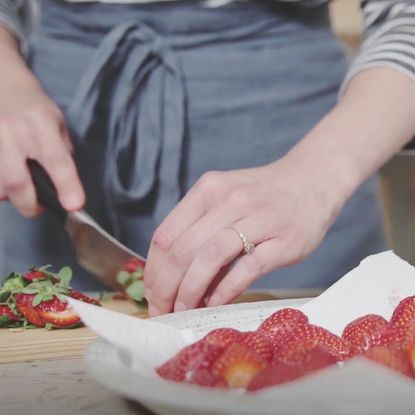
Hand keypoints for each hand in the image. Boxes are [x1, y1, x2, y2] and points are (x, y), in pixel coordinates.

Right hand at [0, 73, 84, 215]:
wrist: (0, 81)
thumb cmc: (33, 105)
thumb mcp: (57, 123)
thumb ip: (62, 152)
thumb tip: (66, 184)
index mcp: (41, 125)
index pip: (57, 161)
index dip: (66, 186)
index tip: (74, 205)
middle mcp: (12, 131)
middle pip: (16, 182)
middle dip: (29, 205)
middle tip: (37, 207)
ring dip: (10, 195)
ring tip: (20, 187)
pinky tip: (6, 175)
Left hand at [144, 159, 339, 316]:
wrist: (312, 180)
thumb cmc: (262, 194)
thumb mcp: (224, 197)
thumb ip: (199, 227)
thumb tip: (174, 275)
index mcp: (208, 189)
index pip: (165, 235)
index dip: (154, 272)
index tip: (152, 295)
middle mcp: (229, 200)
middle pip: (182, 251)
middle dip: (166, 288)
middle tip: (163, 310)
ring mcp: (259, 218)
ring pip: (210, 258)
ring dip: (190, 291)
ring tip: (185, 310)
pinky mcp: (284, 240)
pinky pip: (247, 268)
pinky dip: (225, 290)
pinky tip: (215, 302)